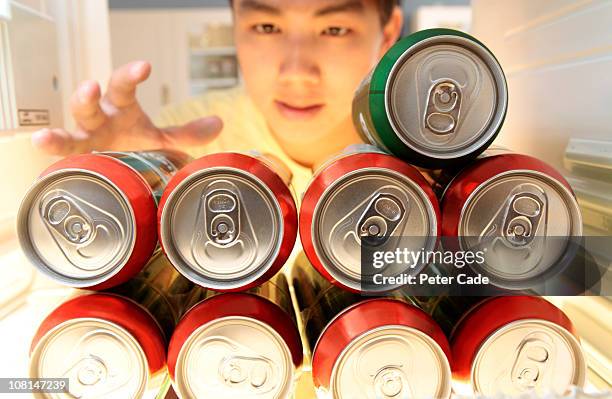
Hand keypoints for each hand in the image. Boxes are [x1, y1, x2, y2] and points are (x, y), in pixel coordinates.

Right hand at [32, 61, 222, 154]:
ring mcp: (85, 138)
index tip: (144, 66)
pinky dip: (50, 151)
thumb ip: (186, 133)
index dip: (131, 75)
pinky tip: (40, 145)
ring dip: (61, 129)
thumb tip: (219, 124)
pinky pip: (62, 154)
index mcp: (121, 108)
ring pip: (71, 127)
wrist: (121, 169)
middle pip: (90, 103)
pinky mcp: (78, 159)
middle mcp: (100, 119)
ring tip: (47, 135)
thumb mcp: (161, 139)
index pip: (124, 85)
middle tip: (92, 86)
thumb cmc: (136, 146)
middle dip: (88, 95)